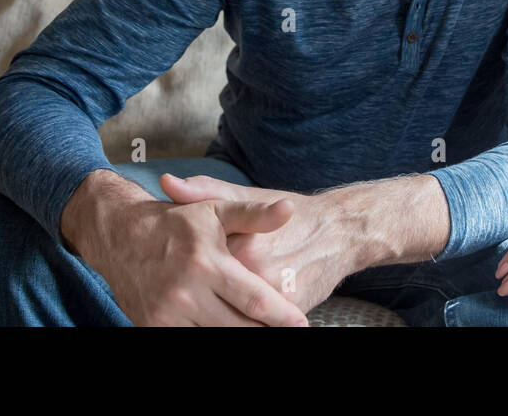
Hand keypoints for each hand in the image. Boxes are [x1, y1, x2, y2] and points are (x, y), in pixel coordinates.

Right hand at [73, 172, 309, 326]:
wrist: (120, 235)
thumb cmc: (176, 222)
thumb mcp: (216, 210)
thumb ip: (254, 214)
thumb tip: (288, 210)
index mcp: (206, 263)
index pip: (254, 299)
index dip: (282, 316)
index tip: (302, 323)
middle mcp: (185, 293)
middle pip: (238, 326)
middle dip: (264, 329)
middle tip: (283, 327)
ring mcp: (166, 314)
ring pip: (215, 336)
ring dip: (238, 332)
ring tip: (256, 325)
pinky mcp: (151, 326)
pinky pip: (190, 338)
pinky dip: (211, 333)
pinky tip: (226, 324)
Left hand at [162, 174, 359, 315]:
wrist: (340, 231)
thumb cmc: (290, 213)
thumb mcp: (246, 196)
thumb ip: (205, 191)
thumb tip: (166, 183)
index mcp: (235, 245)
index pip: (194, 271)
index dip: (181, 276)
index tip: (175, 279)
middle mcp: (254, 272)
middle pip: (211, 302)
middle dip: (199, 304)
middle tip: (190, 298)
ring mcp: (275, 295)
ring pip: (232, 318)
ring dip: (218, 317)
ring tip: (210, 307)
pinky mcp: (291, 311)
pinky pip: (259, 325)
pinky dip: (247, 322)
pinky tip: (240, 314)